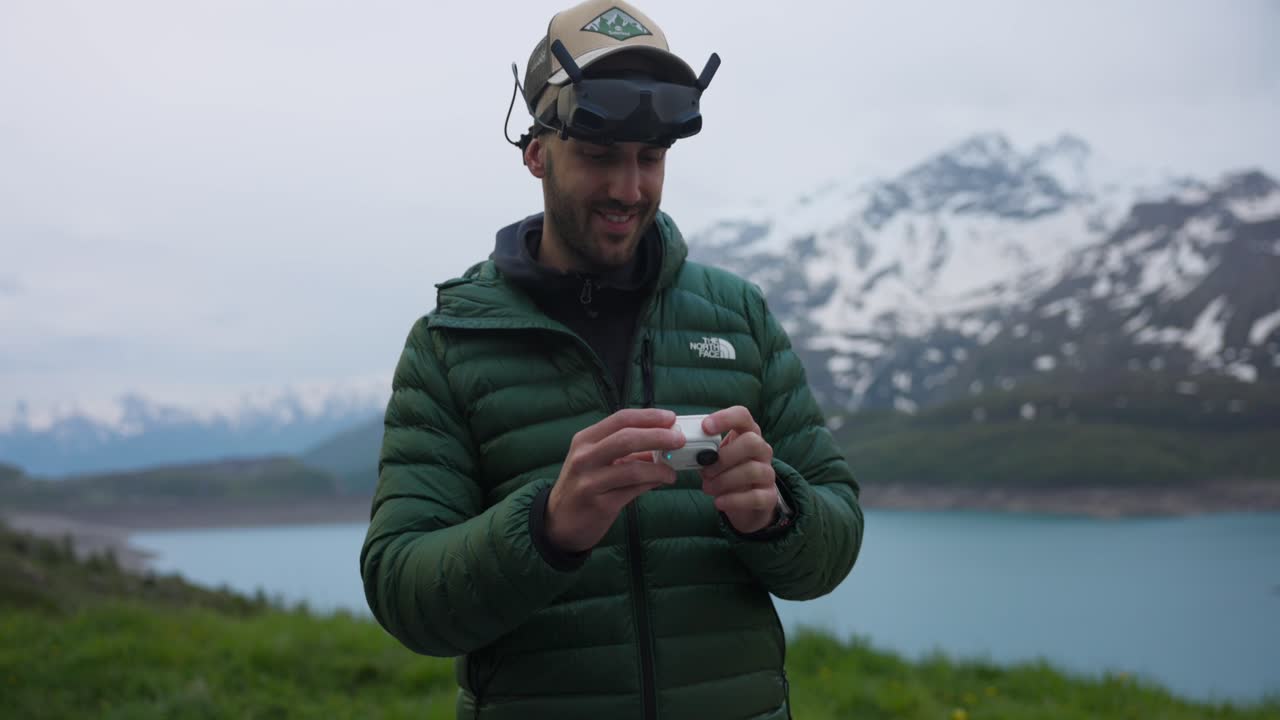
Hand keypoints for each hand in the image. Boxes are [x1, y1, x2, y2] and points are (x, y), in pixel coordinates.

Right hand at [546, 408, 684, 552]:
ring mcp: (590, 481)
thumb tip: (663, 442)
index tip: (670, 418)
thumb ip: (626, 451)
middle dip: (659, 436)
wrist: (558, 522)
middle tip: (679, 439)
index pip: (620, 419)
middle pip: (627, 438)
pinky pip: (633, 490)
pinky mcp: (600, 504)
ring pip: (633, 468)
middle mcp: (585, 457)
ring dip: (660, 468)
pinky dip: (652, 484)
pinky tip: (661, 482)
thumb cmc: (583, 485)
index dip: (648, 416)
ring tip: (672, 471)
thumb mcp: (597, 461)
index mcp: (585, 440)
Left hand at [700, 406, 777, 533]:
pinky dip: (733, 500)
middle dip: (724, 457)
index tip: (705, 427)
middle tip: (705, 470)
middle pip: (751, 442)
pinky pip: (756, 497)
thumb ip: (705, 451)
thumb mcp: (716, 458)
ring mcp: (768, 473)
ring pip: (752, 470)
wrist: (746, 501)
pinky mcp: (769, 496)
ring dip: (724, 480)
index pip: (742, 416)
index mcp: (747, 434)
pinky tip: (719, 502)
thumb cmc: (727, 471)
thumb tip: (687, 450)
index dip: (725, 418)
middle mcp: (762, 450)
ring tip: (708, 487)